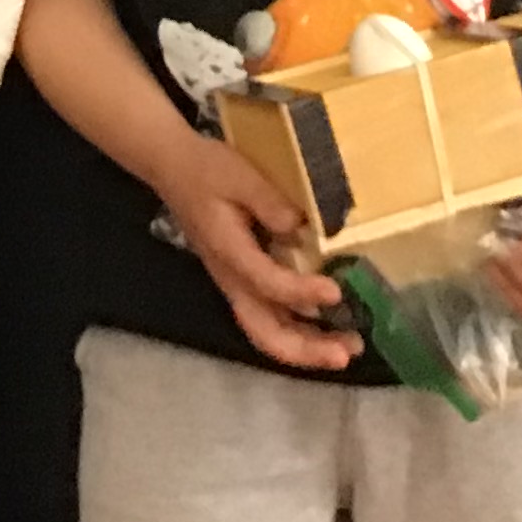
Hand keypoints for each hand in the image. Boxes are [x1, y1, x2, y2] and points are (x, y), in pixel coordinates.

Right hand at [154, 136, 360, 372]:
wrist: (173, 168)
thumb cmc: (207, 170)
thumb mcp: (239, 175)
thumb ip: (269, 201)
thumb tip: (301, 226)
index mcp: (229, 253)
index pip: (266, 284)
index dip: (302, 292)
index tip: (336, 291)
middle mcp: (232, 280)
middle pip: (266, 333)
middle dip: (307, 350)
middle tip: (346, 353)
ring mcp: (237, 284)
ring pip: (270, 333)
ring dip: (309, 347)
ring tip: (348, 346)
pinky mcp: (244, 281)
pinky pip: (272, 318)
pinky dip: (301, 331)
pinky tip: (329, 325)